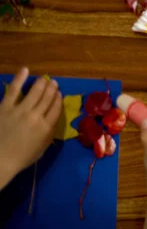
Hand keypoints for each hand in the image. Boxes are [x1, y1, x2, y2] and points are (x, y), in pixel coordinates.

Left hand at [0, 68, 61, 188]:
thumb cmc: (21, 158)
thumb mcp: (42, 148)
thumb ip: (48, 134)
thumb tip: (51, 122)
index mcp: (46, 127)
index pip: (56, 109)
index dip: (58, 99)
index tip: (59, 94)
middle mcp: (36, 116)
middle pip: (47, 98)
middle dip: (52, 89)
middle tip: (53, 83)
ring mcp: (20, 110)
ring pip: (35, 92)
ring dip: (41, 84)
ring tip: (44, 79)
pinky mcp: (5, 107)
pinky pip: (14, 90)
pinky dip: (20, 79)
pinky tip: (25, 70)